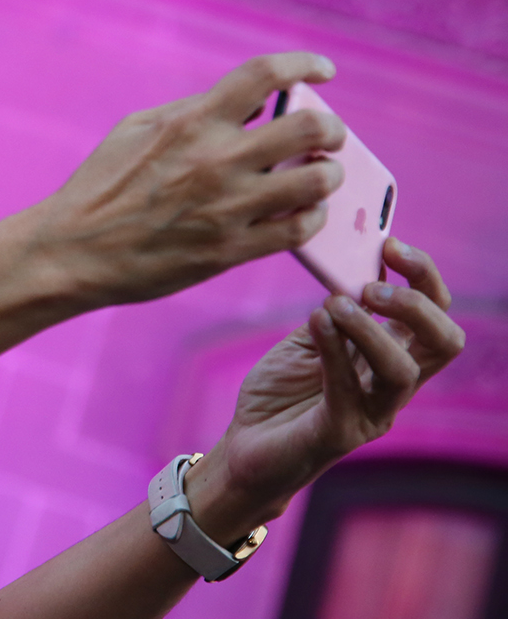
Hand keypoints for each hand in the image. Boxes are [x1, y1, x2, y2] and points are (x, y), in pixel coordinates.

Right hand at [27, 53, 345, 305]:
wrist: (72, 252)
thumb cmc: (100, 187)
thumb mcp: (135, 130)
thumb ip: (192, 110)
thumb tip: (251, 103)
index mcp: (190, 123)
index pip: (265, 75)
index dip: (304, 64)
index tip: (321, 71)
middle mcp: (215, 160)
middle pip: (311, 128)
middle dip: (332, 129)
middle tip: (326, 136)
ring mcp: (227, 207)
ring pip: (318, 181)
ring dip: (328, 176)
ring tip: (316, 177)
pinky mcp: (230, 250)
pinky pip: (300, 230)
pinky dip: (311, 218)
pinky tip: (300, 213)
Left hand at [188, 239, 465, 538]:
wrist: (246, 448)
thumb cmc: (281, 393)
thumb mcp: (311, 338)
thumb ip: (335, 309)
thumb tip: (348, 263)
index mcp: (392, 358)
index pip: (437, 315)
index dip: (425, 276)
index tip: (391, 245)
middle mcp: (393, 386)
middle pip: (445, 342)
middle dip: (417, 303)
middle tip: (371, 285)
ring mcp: (372, 413)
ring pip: (404, 371)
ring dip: (372, 328)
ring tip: (335, 303)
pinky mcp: (338, 434)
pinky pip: (347, 391)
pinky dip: (333, 350)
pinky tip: (315, 321)